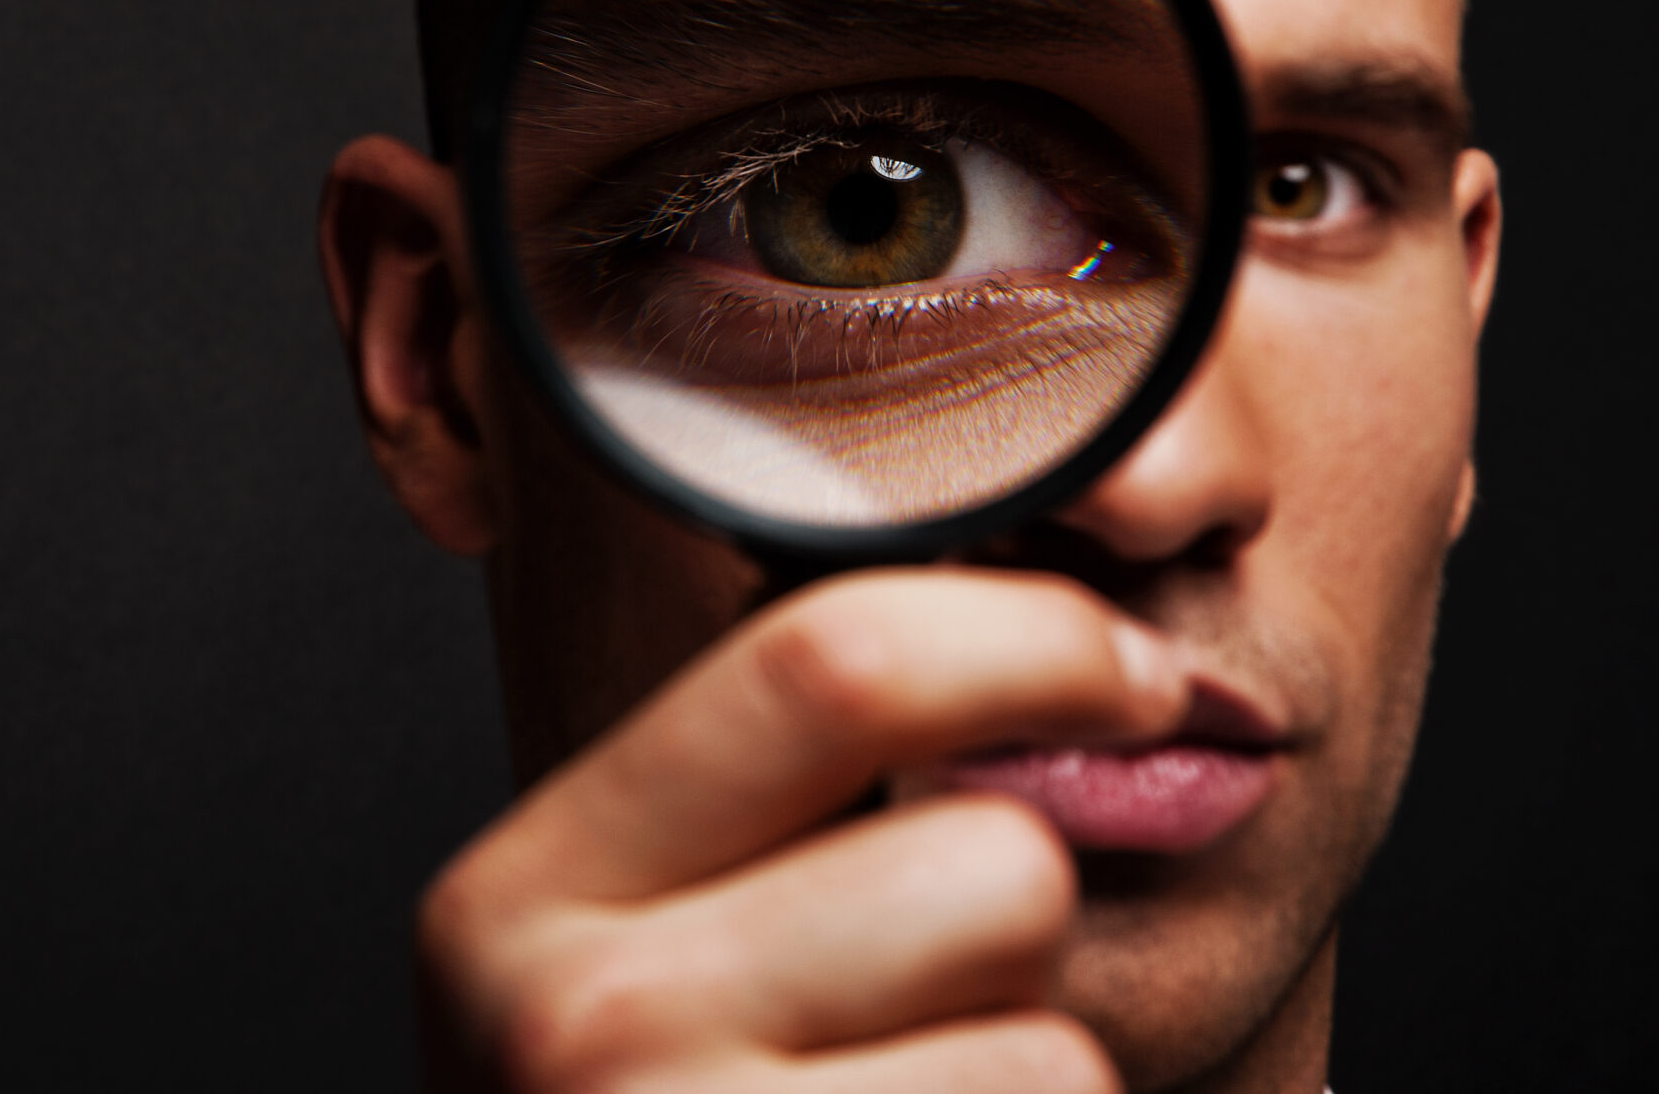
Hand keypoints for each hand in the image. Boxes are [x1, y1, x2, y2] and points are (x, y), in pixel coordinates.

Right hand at [415, 567, 1188, 1091]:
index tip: (1136, 675)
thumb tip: (1043, 608)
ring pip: (1054, 1055)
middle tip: (912, 1023)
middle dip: (1022, 937)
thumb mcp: (645, 968)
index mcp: (521, 894)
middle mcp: (565, 1028)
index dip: (1035, 639)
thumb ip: (777, 805)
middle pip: (993, 869)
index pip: (824, 660)